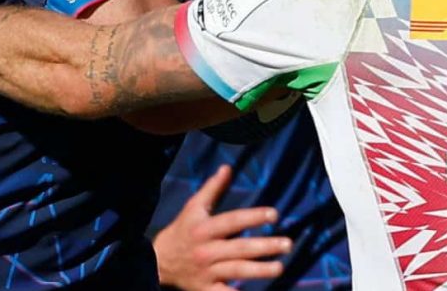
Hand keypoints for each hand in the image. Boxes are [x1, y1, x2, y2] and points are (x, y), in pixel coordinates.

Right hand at [154, 165, 291, 290]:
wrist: (158, 261)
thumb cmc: (182, 230)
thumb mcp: (193, 207)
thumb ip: (212, 188)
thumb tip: (227, 167)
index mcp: (204, 229)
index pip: (232, 221)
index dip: (253, 217)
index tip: (274, 214)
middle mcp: (206, 250)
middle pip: (239, 248)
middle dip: (265, 246)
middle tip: (287, 244)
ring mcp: (207, 272)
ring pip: (236, 271)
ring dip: (260, 270)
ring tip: (280, 267)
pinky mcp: (206, 290)